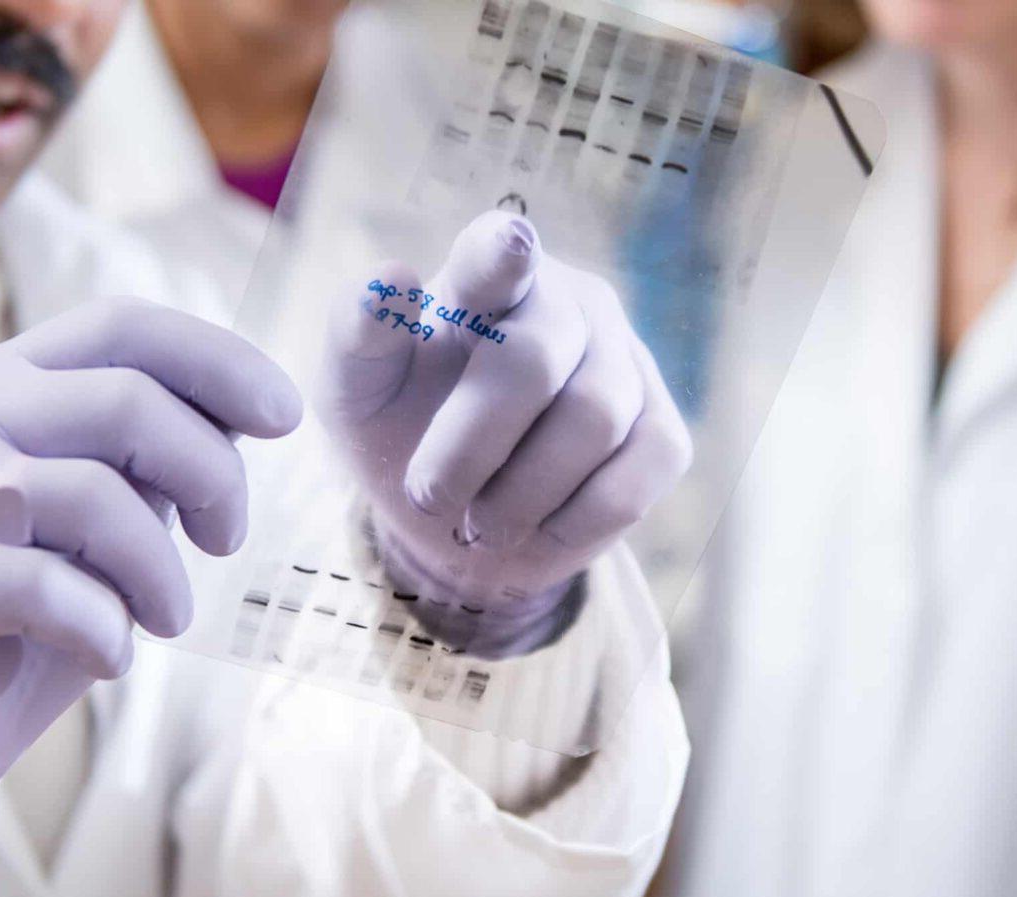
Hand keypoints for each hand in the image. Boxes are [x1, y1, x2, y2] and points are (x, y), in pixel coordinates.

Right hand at [0, 299, 300, 836]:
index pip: (122, 328)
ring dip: (160, 573)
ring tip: (165, 618)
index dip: (217, 359)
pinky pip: (42, 589)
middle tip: (226, 543)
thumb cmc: (29, 615)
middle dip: (212, 477)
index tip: (285, 415)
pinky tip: (108, 656)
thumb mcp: (104, 519)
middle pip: (127, 402)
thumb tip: (248, 411)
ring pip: (94, 497)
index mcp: (2, 380)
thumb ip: (150, 459)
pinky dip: (103, 630)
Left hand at [323, 211, 690, 658]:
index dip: (504, 254)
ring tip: (479, 523)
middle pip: (537, 360)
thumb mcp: (355, 390)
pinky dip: (575, 522)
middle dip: (471, 446)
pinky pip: (636, 478)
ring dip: (520, 495)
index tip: (510, 249)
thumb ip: (357, 333)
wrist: (458, 517)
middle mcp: (569, 302)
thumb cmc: (399, 430)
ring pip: (596, 420)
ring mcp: (625, 362)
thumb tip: (390, 279)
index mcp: (488, 276)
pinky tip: (539, 527)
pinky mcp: (662, 432)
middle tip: (428, 496)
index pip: (498, 252)